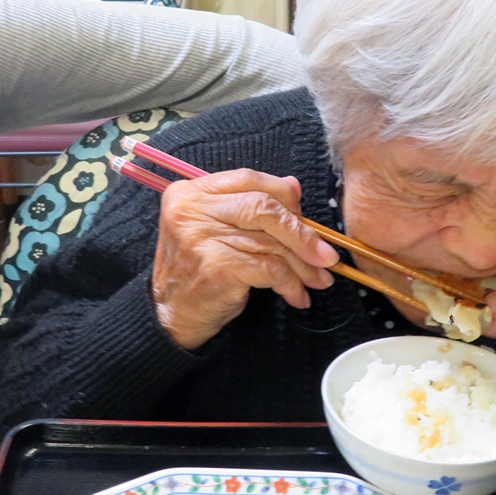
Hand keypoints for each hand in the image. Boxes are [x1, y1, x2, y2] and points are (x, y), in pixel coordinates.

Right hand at [151, 169, 338, 348]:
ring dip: (302, 265)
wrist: (171, 315)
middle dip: (301, 232)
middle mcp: (192, 209)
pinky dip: (290, 283)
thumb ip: (248, 205)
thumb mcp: (216, 229)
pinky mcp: (216, 267)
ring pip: (271, 242)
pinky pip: (269, 269)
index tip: (304, 216)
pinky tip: (297, 295)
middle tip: (325, 254)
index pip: (248, 179)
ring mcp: (201, 237)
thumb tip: (293, 185)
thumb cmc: (198, 270)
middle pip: (263, 207)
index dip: (283, 195)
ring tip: (317, 279)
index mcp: (191, 192)